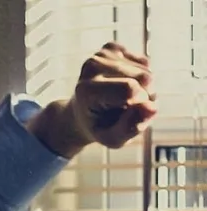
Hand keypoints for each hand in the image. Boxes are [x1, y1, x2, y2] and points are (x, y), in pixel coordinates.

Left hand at [26, 42, 156, 157]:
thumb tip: (151, 107)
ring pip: (147, 70)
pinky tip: (124, 84)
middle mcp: (91, 67)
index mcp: (87, 90)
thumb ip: (131, 128)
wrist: (83, 114)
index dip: (140, 105)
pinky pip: (144, 62)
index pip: (131, 89)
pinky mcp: (110, 49)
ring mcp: (100, 55)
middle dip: (144, 96)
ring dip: (143, 89)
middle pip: (144, 78)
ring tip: (123, 99)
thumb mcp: (112, 139)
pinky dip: (141, 76)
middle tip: (125, 108)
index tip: (126, 114)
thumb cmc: (99, 128)